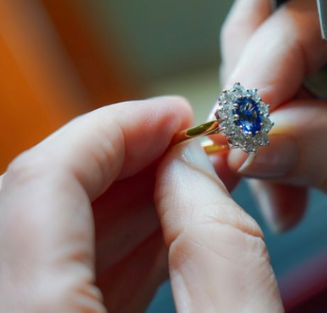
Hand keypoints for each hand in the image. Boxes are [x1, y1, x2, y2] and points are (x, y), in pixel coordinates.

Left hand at [0, 98, 282, 311]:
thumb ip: (219, 241)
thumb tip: (190, 164)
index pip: (42, 183)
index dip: (114, 129)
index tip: (173, 115)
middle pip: (39, 202)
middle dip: (122, 160)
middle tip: (182, 146)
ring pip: (49, 237)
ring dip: (123, 199)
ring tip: (185, 181)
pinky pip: (58, 280)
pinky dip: (114, 246)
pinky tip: (165, 231)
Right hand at [221, 0, 326, 310]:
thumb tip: (255, 137)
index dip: (287, 33)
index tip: (249, 104)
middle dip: (265, 64)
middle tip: (244, 134)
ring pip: (303, 40)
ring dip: (271, 104)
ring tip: (268, 175)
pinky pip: (314, 80)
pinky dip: (287, 124)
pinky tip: (287, 174)